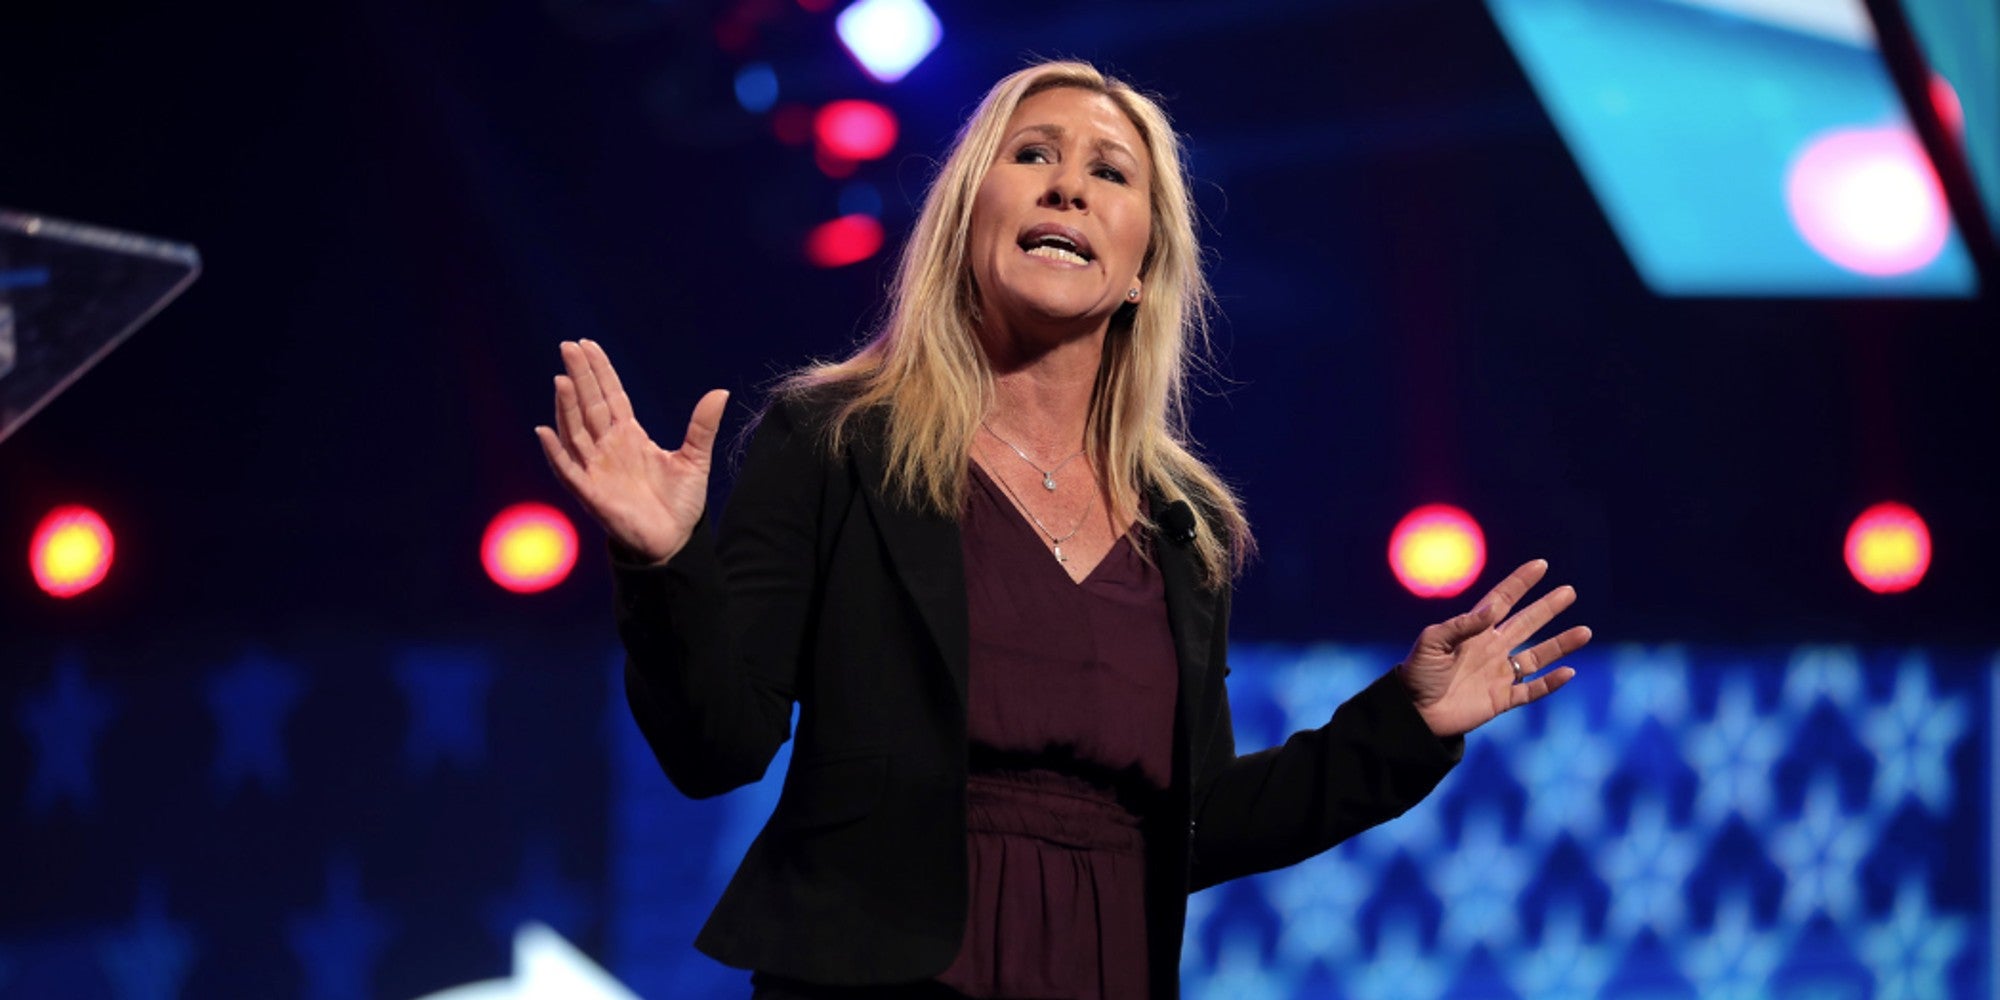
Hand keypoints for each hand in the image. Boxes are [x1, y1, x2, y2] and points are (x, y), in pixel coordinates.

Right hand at [534, 339, 728, 563]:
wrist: (674, 541)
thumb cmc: (680, 503)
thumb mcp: (694, 459)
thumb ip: (702, 426)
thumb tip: (721, 393)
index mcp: (630, 436)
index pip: (611, 396)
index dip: (600, 371)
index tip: (587, 344)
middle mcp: (609, 448)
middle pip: (590, 405)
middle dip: (580, 376)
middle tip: (568, 346)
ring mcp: (597, 468)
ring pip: (576, 431)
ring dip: (567, 406)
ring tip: (562, 378)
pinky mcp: (590, 493)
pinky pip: (567, 469)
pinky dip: (555, 452)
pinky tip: (545, 431)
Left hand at [1394, 559, 1589, 736]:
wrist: (1413, 713)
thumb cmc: (1417, 674)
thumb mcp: (1431, 642)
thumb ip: (1461, 624)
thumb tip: (1494, 608)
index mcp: (1474, 632)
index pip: (1502, 600)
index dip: (1520, 583)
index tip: (1540, 565)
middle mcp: (1491, 649)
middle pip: (1526, 623)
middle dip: (1547, 608)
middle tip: (1569, 591)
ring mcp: (1499, 674)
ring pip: (1537, 656)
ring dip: (1561, 644)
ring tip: (1584, 631)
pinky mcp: (1502, 699)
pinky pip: (1532, 690)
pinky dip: (1550, 684)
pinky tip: (1568, 672)